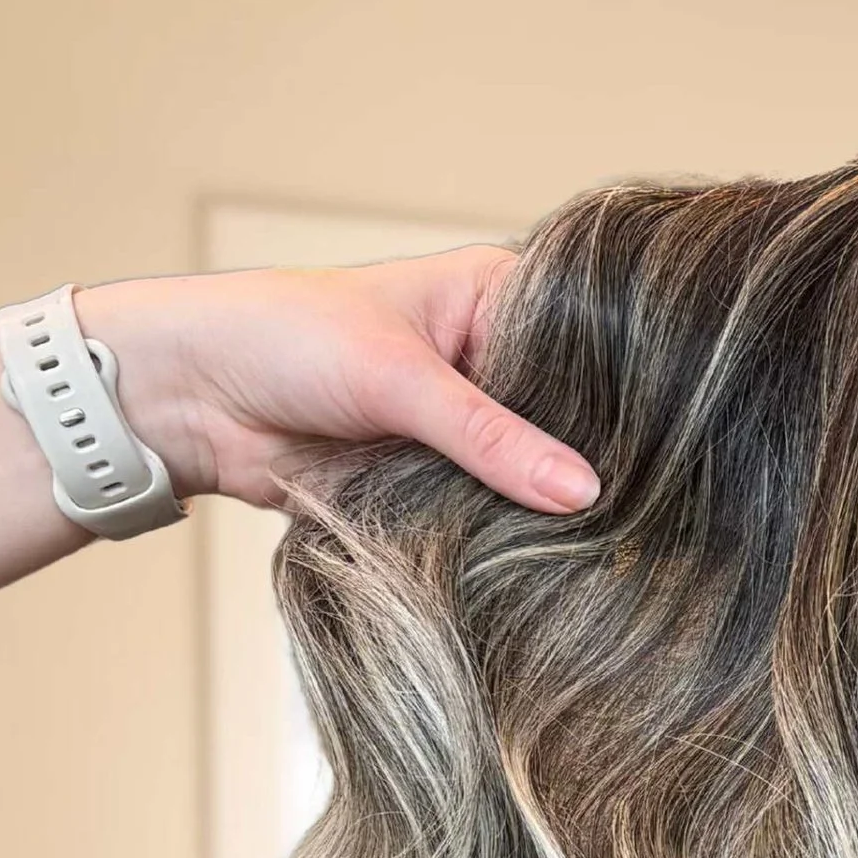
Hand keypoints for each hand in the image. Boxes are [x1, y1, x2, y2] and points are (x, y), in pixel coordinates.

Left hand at [80, 247, 597, 516]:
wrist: (188, 399)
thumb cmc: (282, 338)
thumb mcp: (397, 377)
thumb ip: (489, 438)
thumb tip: (579, 493)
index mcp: (498, 299)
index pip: (589, 342)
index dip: (625, 389)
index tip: (669, 439)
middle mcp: (492, 362)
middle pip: (569, 418)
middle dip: (589, 458)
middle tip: (646, 502)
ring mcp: (467, 427)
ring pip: (533, 474)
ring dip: (547, 506)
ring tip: (609, 538)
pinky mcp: (439, 482)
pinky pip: (492, 516)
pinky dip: (508, 536)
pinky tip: (550, 558)